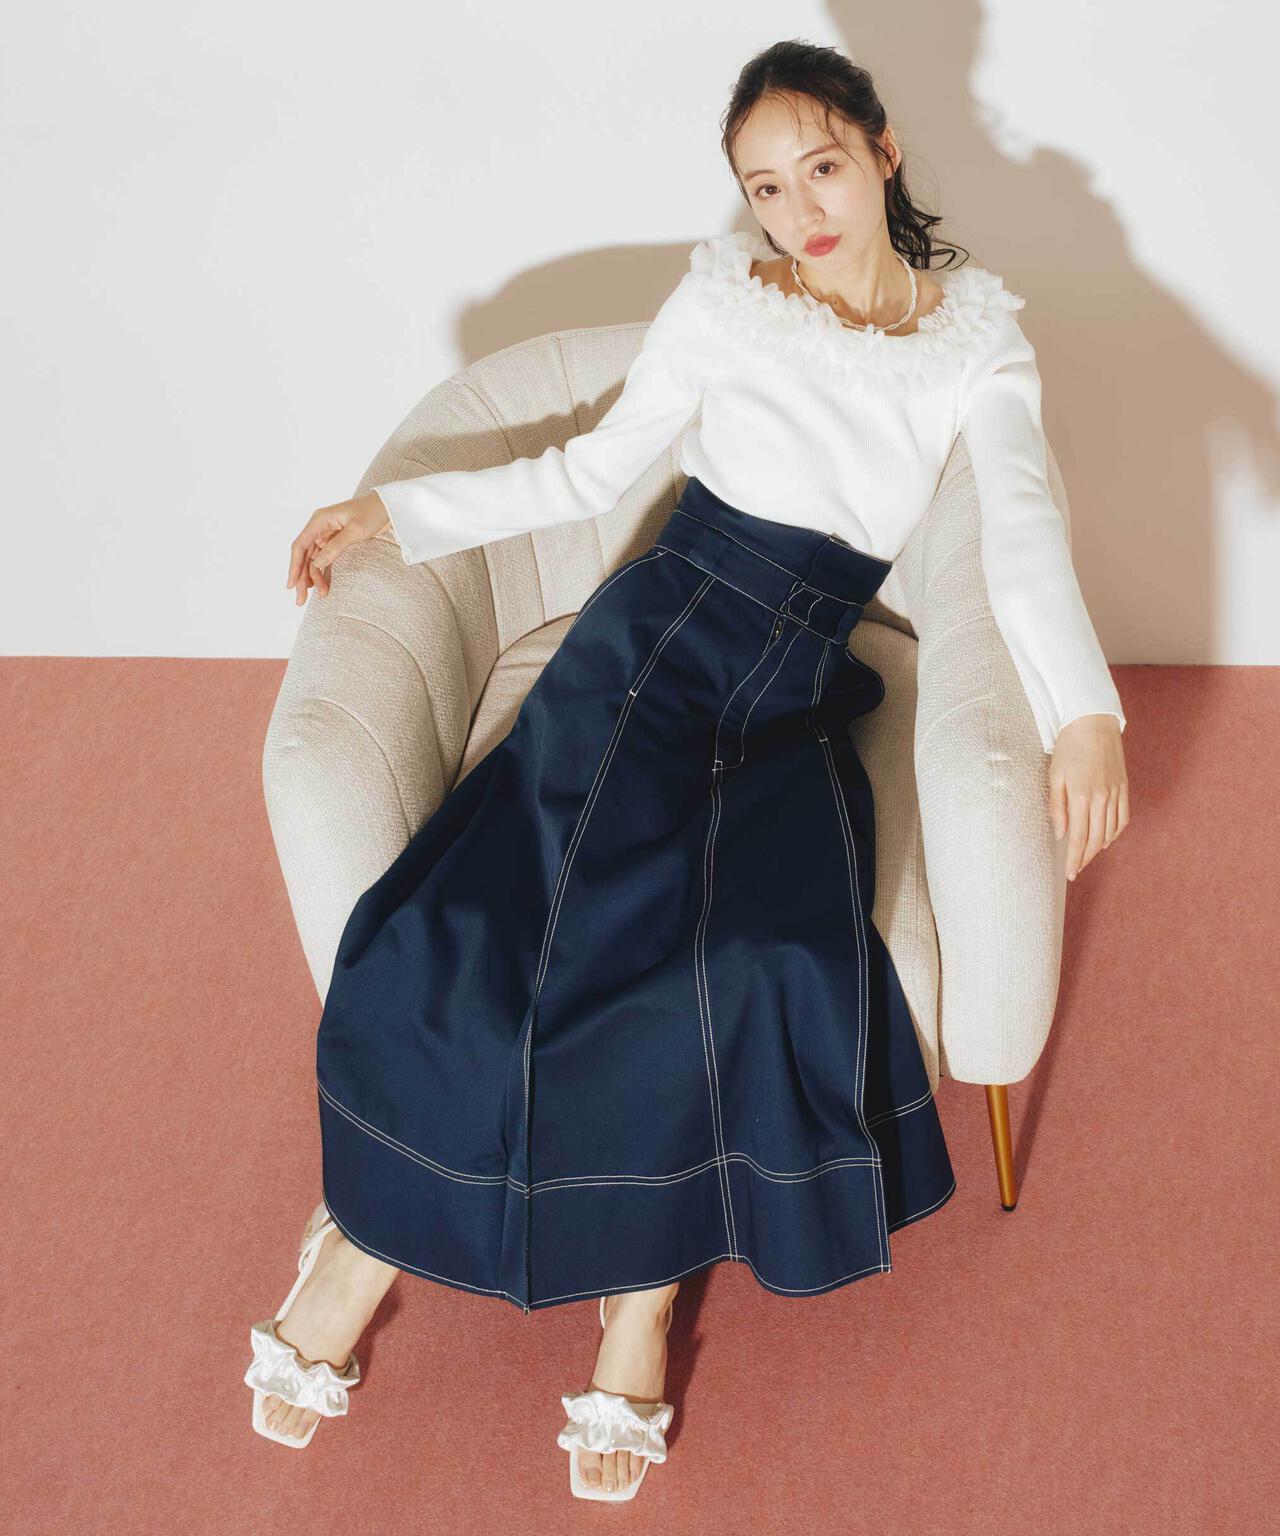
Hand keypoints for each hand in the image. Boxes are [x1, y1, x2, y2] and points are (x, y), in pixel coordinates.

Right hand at [286, 491, 390, 604]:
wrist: (390, 507)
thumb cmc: (373, 513)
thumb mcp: (355, 531)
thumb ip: (335, 547)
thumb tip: (316, 564)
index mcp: (319, 520)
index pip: (300, 545)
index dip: (294, 566)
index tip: (291, 585)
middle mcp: (319, 527)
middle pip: (304, 555)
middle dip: (302, 577)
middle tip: (301, 600)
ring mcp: (326, 534)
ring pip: (313, 559)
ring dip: (313, 577)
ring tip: (319, 594)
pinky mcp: (335, 541)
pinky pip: (323, 558)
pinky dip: (322, 571)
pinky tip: (321, 585)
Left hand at [1049, 715, 1129, 879]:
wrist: (1093, 723)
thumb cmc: (1069, 748)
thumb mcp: (1054, 776)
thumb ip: (1057, 807)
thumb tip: (1061, 834)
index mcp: (1081, 796)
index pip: (1079, 837)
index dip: (1074, 858)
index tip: (1070, 873)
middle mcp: (1102, 798)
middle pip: (1096, 839)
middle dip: (1085, 858)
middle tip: (1076, 869)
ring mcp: (1116, 793)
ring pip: (1110, 831)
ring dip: (1099, 847)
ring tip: (1087, 856)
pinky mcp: (1124, 788)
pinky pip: (1123, 818)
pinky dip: (1115, 832)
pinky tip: (1105, 838)